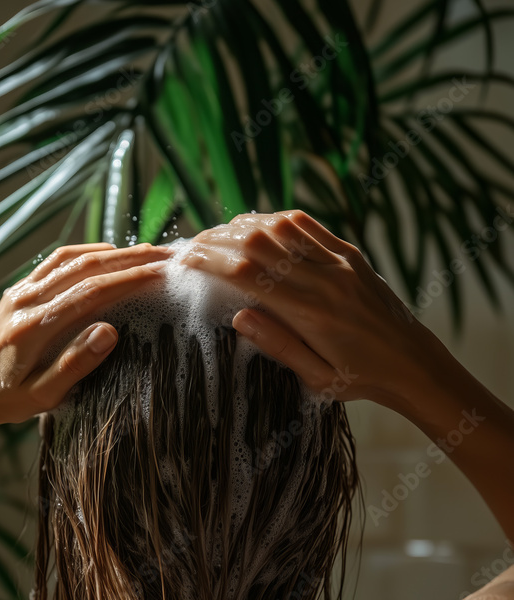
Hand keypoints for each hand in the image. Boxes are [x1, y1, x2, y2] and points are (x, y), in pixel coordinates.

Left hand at [0, 241, 172, 429]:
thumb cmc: (7, 399)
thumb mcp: (42, 397)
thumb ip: (73, 366)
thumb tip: (109, 332)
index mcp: (32, 329)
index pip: (90, 293)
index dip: (127, 280)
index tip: (159, 274)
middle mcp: (24, 301)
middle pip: (84, 268)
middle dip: (128, 259)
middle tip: (164, 255)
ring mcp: (20, 291)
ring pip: (71, 259)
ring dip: (110, 251)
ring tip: (144, 251)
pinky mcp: (19, 289)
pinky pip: (54, 261)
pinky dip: (85, 252)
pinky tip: (107, 253)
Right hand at [181, 210, 446, 411]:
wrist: (413, 363)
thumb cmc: (360, 379)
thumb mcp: (316, 378)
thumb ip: (278, 346)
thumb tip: (238, 316)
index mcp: (312, 313)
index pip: (249, 274)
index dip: (212, 260)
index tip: (186, 258)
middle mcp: (325, 279)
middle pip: (259, 243)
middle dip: (218, 239)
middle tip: (192, 243)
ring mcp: (340, 262)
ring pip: (281, 227)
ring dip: (244, 225)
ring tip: (217, 234)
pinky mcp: (351, 254)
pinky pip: (308, 225)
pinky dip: (276, 220)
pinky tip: (257, 226)